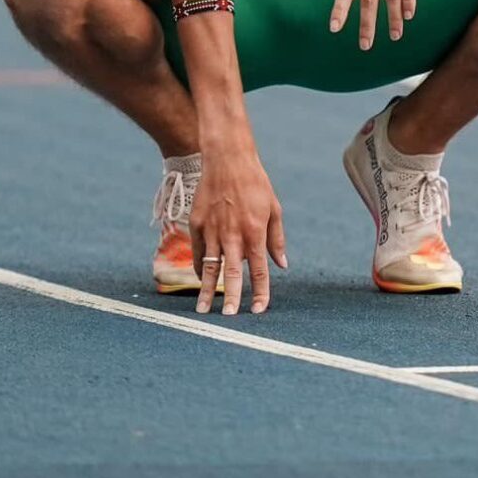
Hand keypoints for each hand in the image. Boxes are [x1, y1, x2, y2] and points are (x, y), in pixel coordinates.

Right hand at [189, 148, 287, 314]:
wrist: (227, 159)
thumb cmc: (256, 183)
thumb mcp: (274, 209)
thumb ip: (276, 239)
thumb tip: (281, 265)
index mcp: (254, 232)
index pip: (260, 270)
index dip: (260, 292)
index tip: (259, 310)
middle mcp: (232, 234)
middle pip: (232, 273)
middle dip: (231, 298)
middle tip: (228, 319)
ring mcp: (212, 229)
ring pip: (209, 267)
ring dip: (207, 290)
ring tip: (203, 311)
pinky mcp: (196, 223)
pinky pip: (198, 251)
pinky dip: (199, 267)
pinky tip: (200, 280)